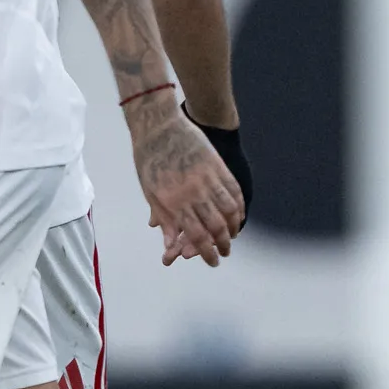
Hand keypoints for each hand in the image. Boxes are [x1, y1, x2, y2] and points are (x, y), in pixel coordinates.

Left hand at [129, 93, 242, 266]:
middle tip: (225, 254)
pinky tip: (238, 216)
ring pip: (229, 211)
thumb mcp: (150, 192)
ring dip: (233, 228)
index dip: (206, 252)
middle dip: (222, 245)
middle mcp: (193, 194)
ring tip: (233, 238)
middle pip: (215, 227)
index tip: (212, 261)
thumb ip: (165, 218)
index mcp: (174, 202)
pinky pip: (234, 192)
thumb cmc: (149, 160)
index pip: (196, 235)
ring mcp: (208, 179)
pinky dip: (239, 207)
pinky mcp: (218, 167)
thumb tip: (169, 243)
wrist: (159, 127)